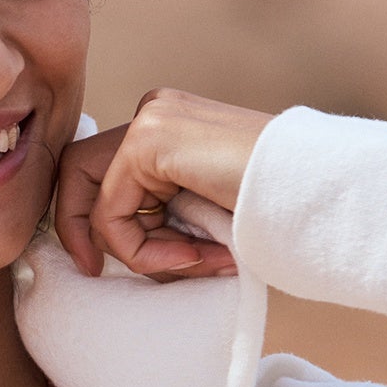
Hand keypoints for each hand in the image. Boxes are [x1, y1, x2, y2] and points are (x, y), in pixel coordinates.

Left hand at [55, 89, 273, 281]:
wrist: (312, 190)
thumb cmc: (267, 210)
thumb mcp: (196, 212)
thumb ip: (154, 216)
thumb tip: (98, 251)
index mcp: (164, 125)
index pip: (94, 173)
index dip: (84, 223)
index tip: (96, 269)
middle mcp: (152, 113)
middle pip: (75, 175)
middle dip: (84, 233)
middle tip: (97, 273)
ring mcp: (150, 120)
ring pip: (96, 203)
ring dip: (136, 253)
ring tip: (192, 262)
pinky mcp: (148, 140)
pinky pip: (112, 214)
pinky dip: (141, 250)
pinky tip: (191, 254)